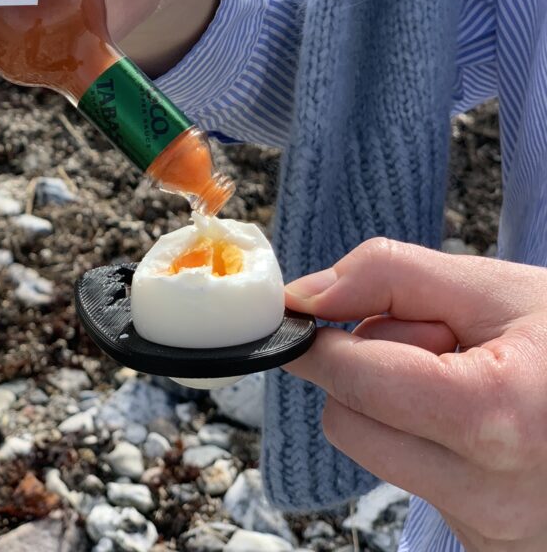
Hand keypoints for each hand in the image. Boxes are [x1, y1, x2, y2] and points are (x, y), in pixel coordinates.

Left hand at [283, 238, 546, 550]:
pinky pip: (414, 483)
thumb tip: (304, 295)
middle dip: (366, 371)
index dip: (325, 340)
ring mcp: (491, 531)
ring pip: (376, 453)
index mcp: (494, 417)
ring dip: (397, 408)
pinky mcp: (489, 547)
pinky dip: (428, 443)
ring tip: (467, 382)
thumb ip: (389, 275)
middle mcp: (490, 494)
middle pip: (348, 422)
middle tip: (435, 342)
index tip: (325, 317)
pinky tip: (481, 423)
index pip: (353, 380)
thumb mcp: (493, 286)